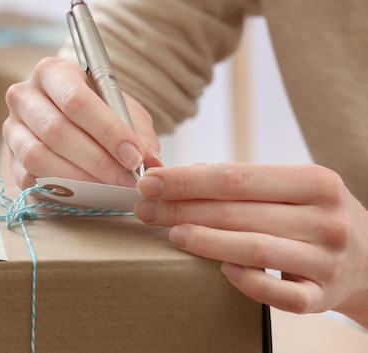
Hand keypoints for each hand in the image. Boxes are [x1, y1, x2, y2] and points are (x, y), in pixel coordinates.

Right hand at [2, 57, 160, 188]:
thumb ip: (138, 134)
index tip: (135, 157)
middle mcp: (24, 97)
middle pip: (56, 130)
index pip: (76, 101)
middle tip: (128, 181)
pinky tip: (89, 194)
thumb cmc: (98, 112)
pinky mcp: (10, 160)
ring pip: (39, 157)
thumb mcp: (123, 112)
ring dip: (79, 178)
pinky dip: (61, 190)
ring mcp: (12, 129)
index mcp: (52, 72)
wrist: (69, 124)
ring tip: (111, 190)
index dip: (108, 131)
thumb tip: (151, 164)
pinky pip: (31, 179)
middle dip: (97, 160)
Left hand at [135, 163, 367, 327]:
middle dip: (182, 209)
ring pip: (255, 249)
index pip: (236, 178)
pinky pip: (281, 295)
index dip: (186, 180)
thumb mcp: (290, 187)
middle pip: (238, 212)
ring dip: (205, 241)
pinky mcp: (322, 297)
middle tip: (145, 209)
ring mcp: (326, 261)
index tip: (149, 182)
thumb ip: (237, 180)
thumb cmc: (313, 214)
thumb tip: (175, 174)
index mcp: (315, 181)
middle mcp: (325, 219)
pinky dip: (249, 283)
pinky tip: (221, 271)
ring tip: (171, 233)